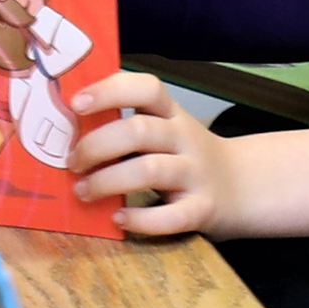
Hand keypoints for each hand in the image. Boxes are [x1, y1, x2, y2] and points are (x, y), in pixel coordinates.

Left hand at [68, 72, 243, 236]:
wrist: (243, 187)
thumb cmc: (186, 156)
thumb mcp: (166, 129)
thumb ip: (129, 125)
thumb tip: (66, 129)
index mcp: (172, 114)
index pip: (147, 87)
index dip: (110, 91)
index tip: (76, 104)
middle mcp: (186, 138)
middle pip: (138, 130)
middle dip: (96, 146)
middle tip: (73, 163)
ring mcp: (196, 174)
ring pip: (149, 170)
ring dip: (107, 182)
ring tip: (84, 192)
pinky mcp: (202, 209)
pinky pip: (170, 217)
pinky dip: (139, 220)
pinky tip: (118, 220)